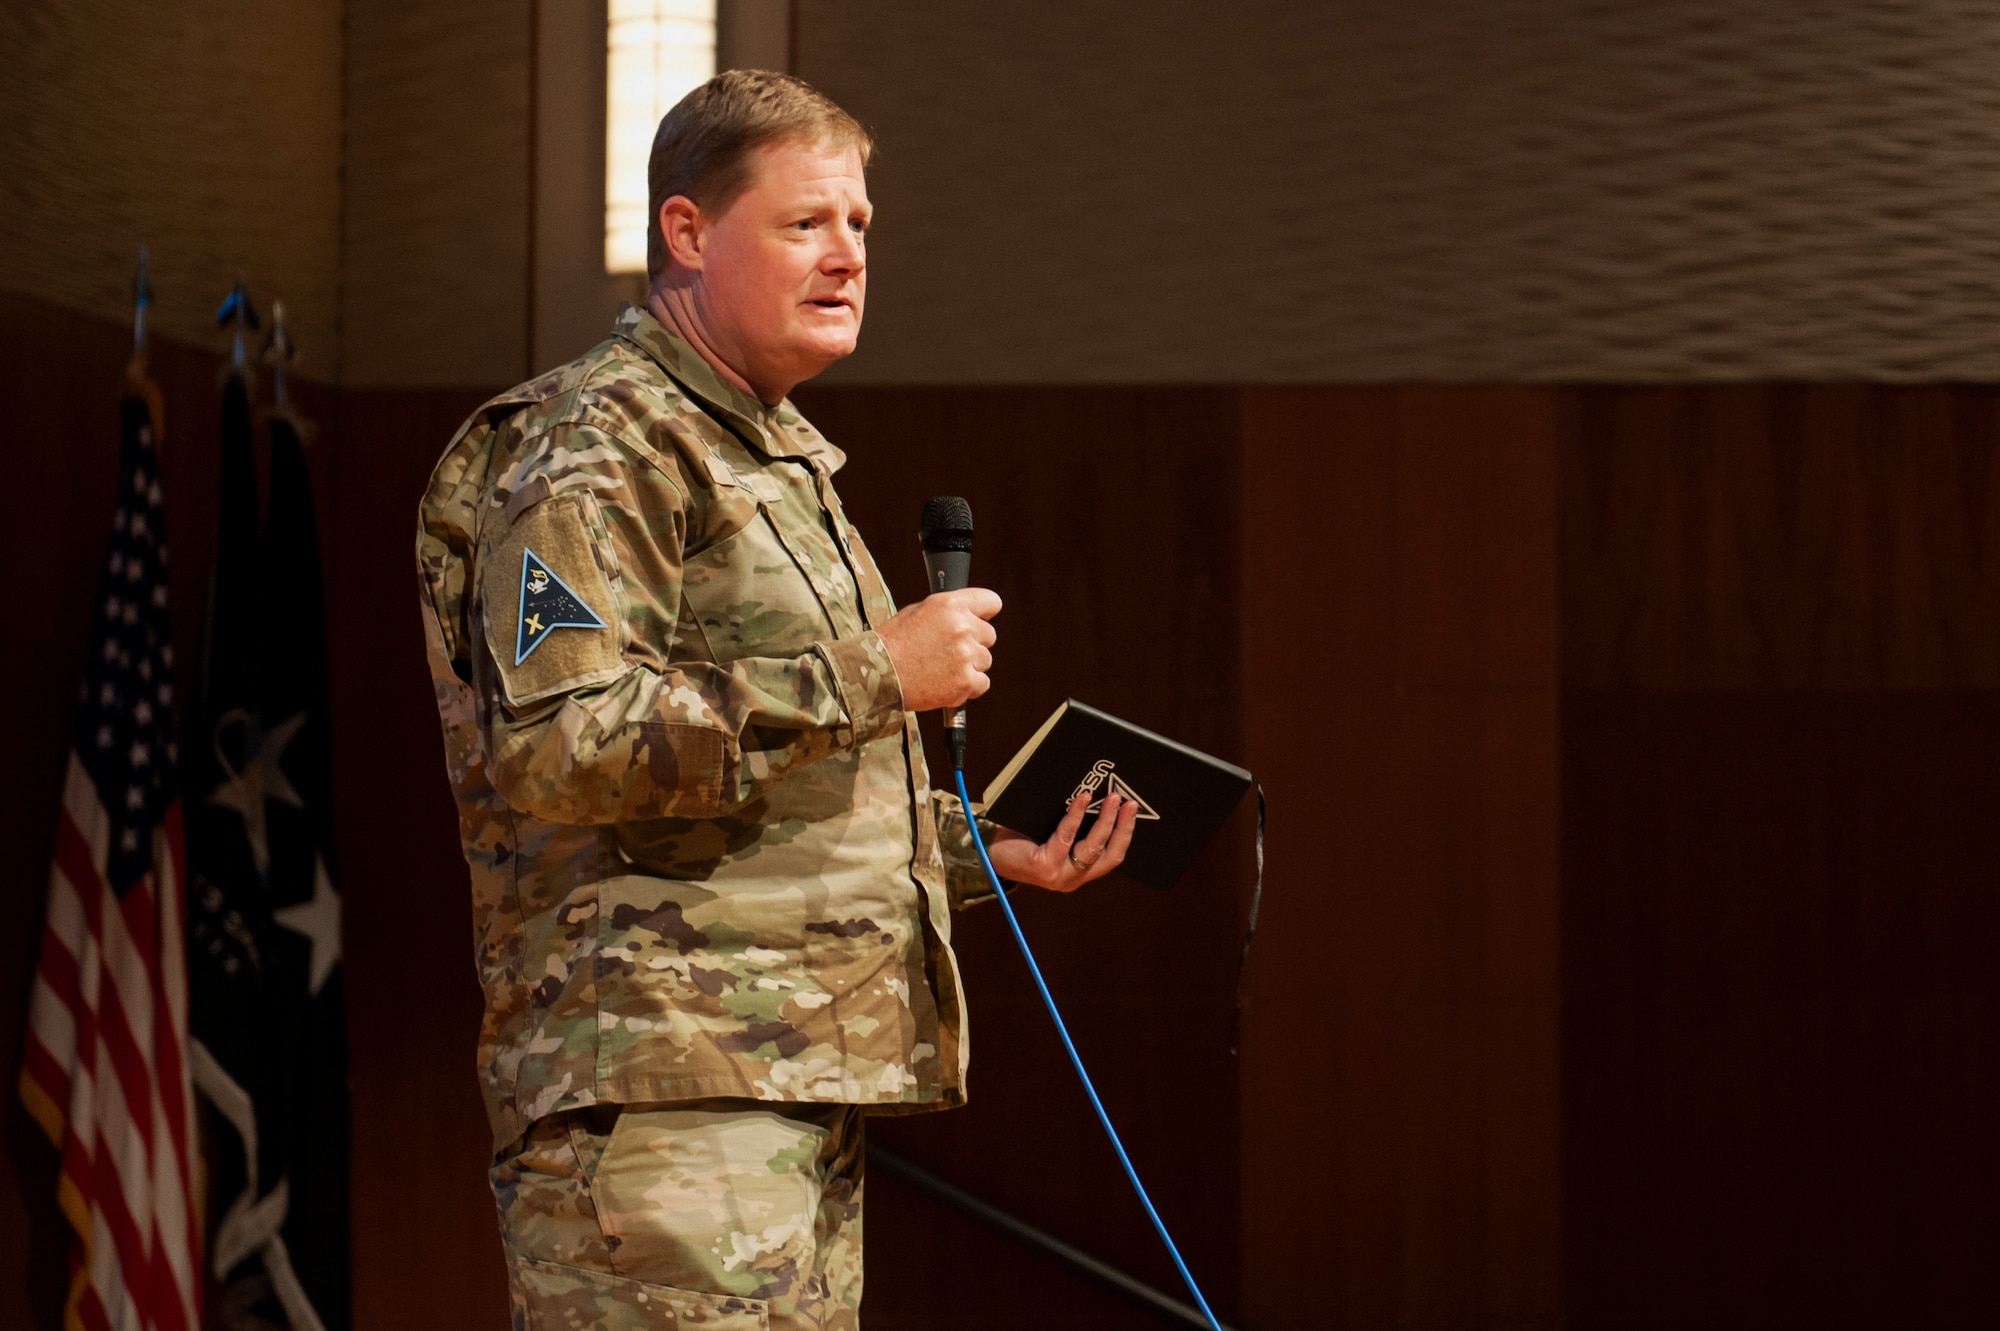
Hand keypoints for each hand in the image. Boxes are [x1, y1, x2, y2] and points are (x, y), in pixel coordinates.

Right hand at [877, 588, 1001, 711]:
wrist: (877, 675)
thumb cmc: (893, 643)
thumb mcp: (917, 612)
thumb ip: (948, 612)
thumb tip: (970, 615)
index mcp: (950, 605)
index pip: (991, 602)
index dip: (986, 613)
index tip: (981, 620)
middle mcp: (962, 627)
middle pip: (989, 635)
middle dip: (974, 643)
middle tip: (948, 652)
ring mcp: (966, 655)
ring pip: (985, 660)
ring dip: (969, 666)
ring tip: (941, 668)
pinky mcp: (966, 681)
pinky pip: (982, 683)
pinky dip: (968, 686)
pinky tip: (946, 683)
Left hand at [983, 788, 1138, 892]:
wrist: (987, 850)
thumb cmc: (1022, 837)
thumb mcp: (1055, 833)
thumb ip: (1074, 825)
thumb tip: (1098, 792)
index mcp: (1079, 872)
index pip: (1112, 856)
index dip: (1126, 833)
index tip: (1133, 810)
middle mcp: (1073, 878)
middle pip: (1109, 854)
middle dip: (1123, 827)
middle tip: (1129, 802)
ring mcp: (1059, 876)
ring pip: (1091, 848)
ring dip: (1105, 820)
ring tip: (1112, 798)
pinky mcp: (1044, 868)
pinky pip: (1066, 837)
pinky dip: (1076, 816)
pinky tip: (1082, 799)